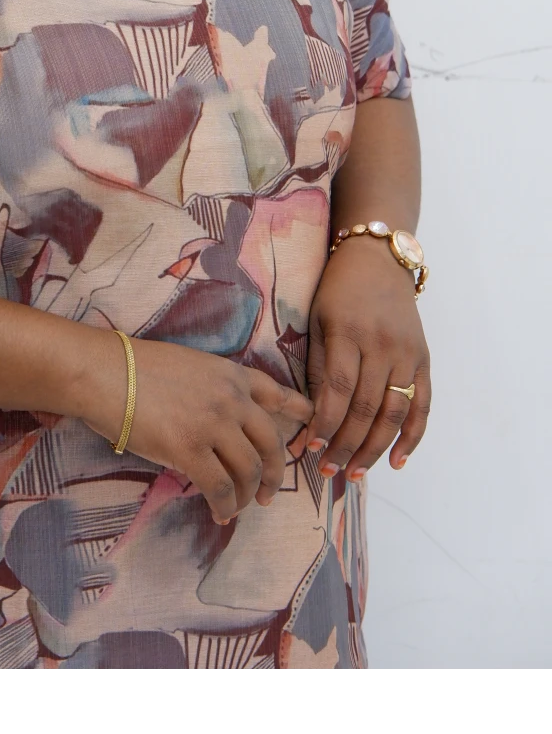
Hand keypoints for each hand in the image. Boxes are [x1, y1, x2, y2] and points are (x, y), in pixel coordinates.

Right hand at [81, 337, 312, 523]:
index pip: (276, 392)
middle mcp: (231, 398)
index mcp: (230, 373)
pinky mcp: (190, 449)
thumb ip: (212, 390)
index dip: (298, 411)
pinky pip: (219, 487)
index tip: (311, 423)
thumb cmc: (133, 366)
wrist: (104, 372)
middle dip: (275, 473)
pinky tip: (219, 512)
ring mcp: (213, 424)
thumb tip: (218, 426)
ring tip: (238, 507)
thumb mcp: (188, 365)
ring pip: (249, 470)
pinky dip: (224, 505)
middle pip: (271, 442)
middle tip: (269, 492)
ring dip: (248, 496)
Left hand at [305, 236, 430, 480]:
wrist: (379, 260)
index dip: (324, 424)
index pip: (337, 390)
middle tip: (327, 471)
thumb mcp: (317, 318)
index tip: (308, 449)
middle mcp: (381, 345)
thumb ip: (317, 364)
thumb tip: (311, 417)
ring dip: (374, 449)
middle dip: (345, 445)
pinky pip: (423, 406)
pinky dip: (412, 437)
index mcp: (348, 332)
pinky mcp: (424, 359)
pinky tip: (396, 461)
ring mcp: (407, 354)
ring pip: (393, 413)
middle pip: (365, 408)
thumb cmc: (338, 290)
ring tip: (354, 473)